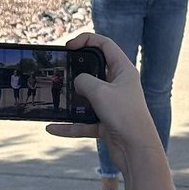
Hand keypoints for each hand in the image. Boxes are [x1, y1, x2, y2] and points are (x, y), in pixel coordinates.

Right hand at [47, 33, 164, 174]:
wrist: (136, 150)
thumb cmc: (125, 116)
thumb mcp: (100, 92)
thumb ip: (84, 81)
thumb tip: (77, 82)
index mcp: (124, 70)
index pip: (105, 45)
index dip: (87, 39)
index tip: (68, 46)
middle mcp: (119, 85)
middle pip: (94, 70)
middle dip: (76, 70)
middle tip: (59, 71)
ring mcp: (112, 104)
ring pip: (87, 97)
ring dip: (71, 99)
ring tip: (52, 97)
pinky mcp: (106, 123)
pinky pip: (83, 121)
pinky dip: (69, 125)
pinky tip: (52, 127)